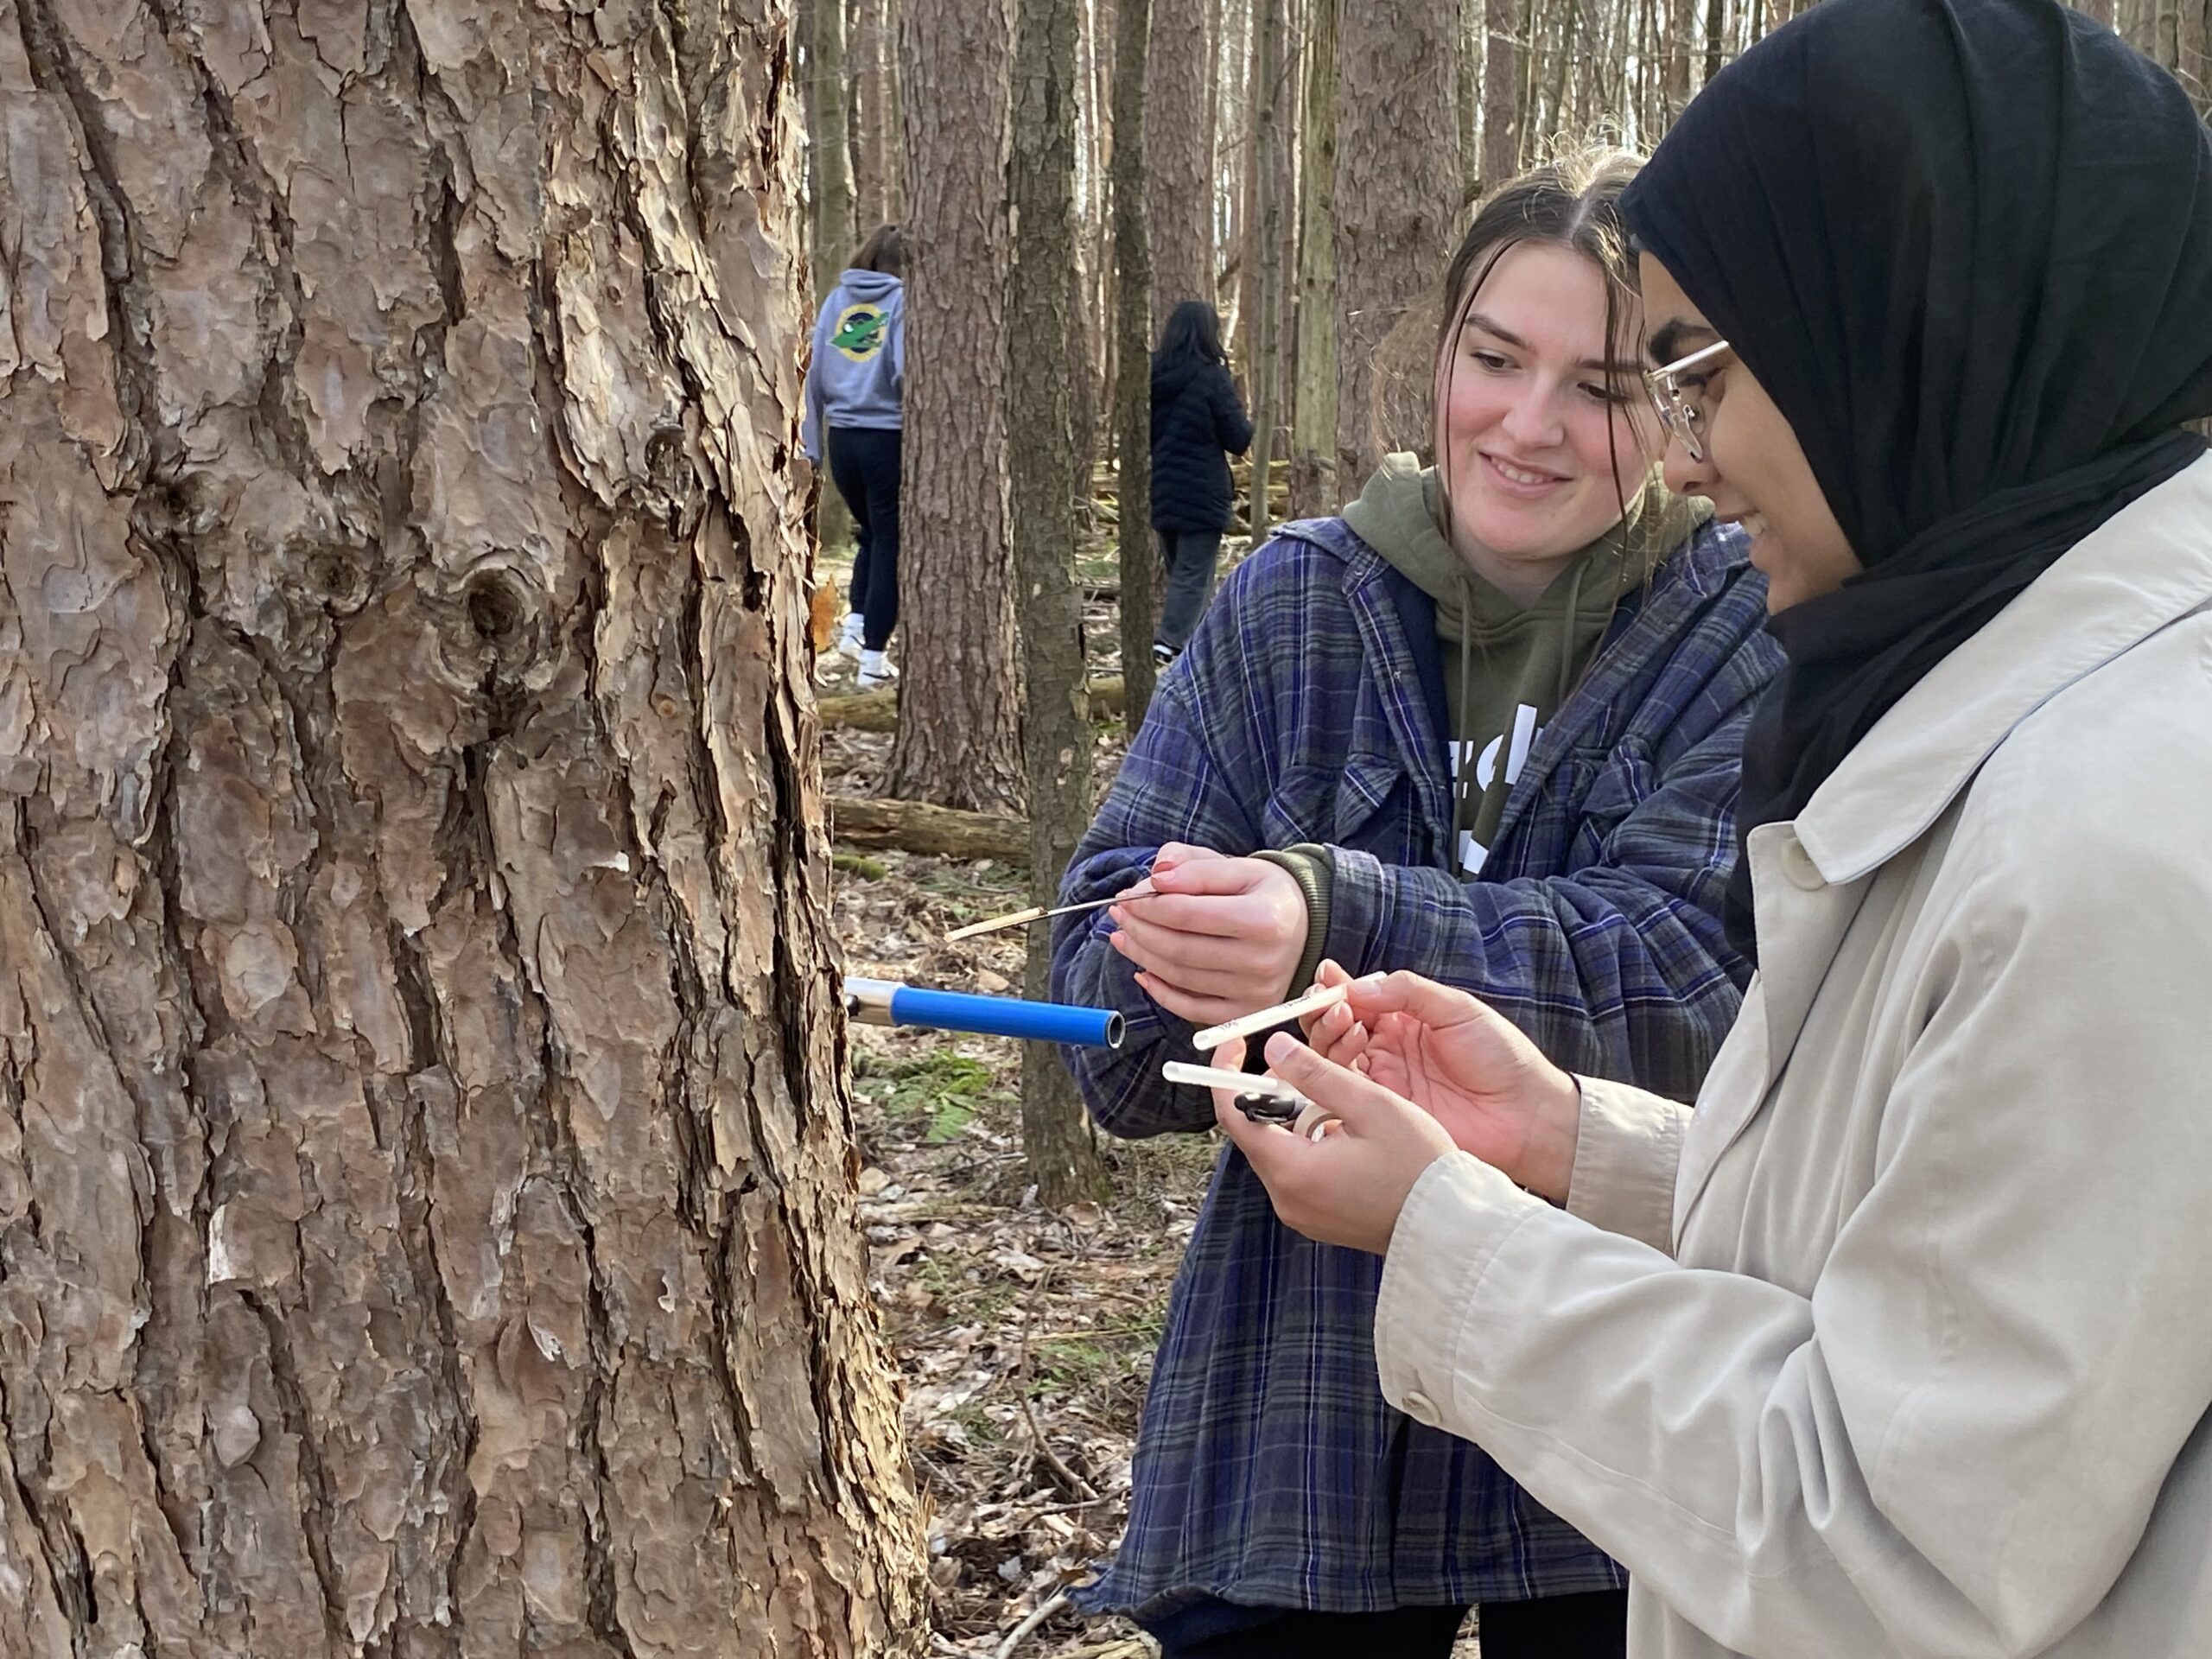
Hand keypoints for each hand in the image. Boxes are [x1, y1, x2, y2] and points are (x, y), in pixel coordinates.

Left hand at [1108, 842, 1307, 1027]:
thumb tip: (1156, 877)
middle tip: (1118, 915)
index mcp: (1263, 919)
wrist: (1306, 927)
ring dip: (1142, 956)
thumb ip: (1195, 866)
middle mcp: (1262, 961)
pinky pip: (1191, 1008)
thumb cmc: (1266, 893)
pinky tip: (1142, 971)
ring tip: (1124, 936)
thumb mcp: (1238, 867)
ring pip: (1180, 977)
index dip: (1147, 905)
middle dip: (1139, 930)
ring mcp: (1254, 992)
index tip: (1126, 896)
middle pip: (1178, 948)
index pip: (1185, 913)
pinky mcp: (1246, 1012)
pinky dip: (1160, 991)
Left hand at [1212, 1031, 1459, 1254]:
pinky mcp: (1319, 1219)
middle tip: (1314, 1073)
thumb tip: (1275, 1047)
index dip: (1227, 1074)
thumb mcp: (1370, 1106)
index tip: (1234, 1044)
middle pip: (1258, 1131)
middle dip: (1277, 1095)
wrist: (1452, 1227)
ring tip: (1347, 1109)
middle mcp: (1287, 1198)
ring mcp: (1302, 1213)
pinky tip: (1352, 1137)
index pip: (1235, 1114)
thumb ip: (1316, 1074)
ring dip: (1301, 1119)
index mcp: (1292, 1170)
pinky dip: (1313, 1144)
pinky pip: (1300, 1172)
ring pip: (1281, 1149)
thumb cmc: (1419, 1167)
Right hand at [1299, 966, 1582, 1202]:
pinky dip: (1336, 1067)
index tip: (1328, 977)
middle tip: (1338, 1006)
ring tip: (1348, 1023)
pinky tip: (1351, 1048)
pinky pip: (1345, 1089)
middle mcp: (1388, 1050)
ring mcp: (1385, 1081)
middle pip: (1337, 1029)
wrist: (1525, 1113)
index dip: (1339, 988)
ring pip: (1333, 1056)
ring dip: (1330, 1035)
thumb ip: (1407, 992)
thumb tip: (1358, 987)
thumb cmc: (1501, 1057)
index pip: (1359, 1000)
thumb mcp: (1457, 1009)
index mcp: (1406, 1021)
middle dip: (1328, 1012)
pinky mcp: (1384, 1111)